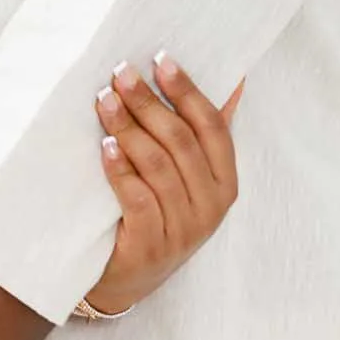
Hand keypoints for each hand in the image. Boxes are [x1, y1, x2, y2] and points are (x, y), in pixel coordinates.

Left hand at [83, 57, 241, 314]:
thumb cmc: (157, 216)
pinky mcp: (150, 247)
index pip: (213, 127)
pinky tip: (105, 145)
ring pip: (157, 166)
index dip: (188, 91)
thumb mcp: (189, 180)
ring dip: (128, 126)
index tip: (160, 59)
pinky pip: (137, 199)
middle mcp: (211, 207)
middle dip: (148, 102)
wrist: (127, 281)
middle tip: (120, 72)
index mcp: (226, 184)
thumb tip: (234, 80)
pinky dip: (120, 169)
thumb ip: (205, 134)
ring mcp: (183, 230)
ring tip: (105, 99)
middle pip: (180, 141)